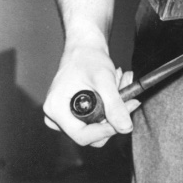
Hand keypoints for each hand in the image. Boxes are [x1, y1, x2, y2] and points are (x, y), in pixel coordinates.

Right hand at [43, 33, 139, 147]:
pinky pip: (96, 118)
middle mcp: (55, 117)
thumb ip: (115, 105)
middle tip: (127, 91)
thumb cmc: (89, 58)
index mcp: (56, 110)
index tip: (125, 118)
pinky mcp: (74, 113)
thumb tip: (126, 128)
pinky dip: (110, 103)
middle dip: (112, 114)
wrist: (84, 47)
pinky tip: (115, 83)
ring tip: (121, 80)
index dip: (106, 131)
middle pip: (91, 133)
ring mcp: (64, 117)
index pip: (82, 136)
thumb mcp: (104, 80)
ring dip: (114, 106)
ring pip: (96, 125)